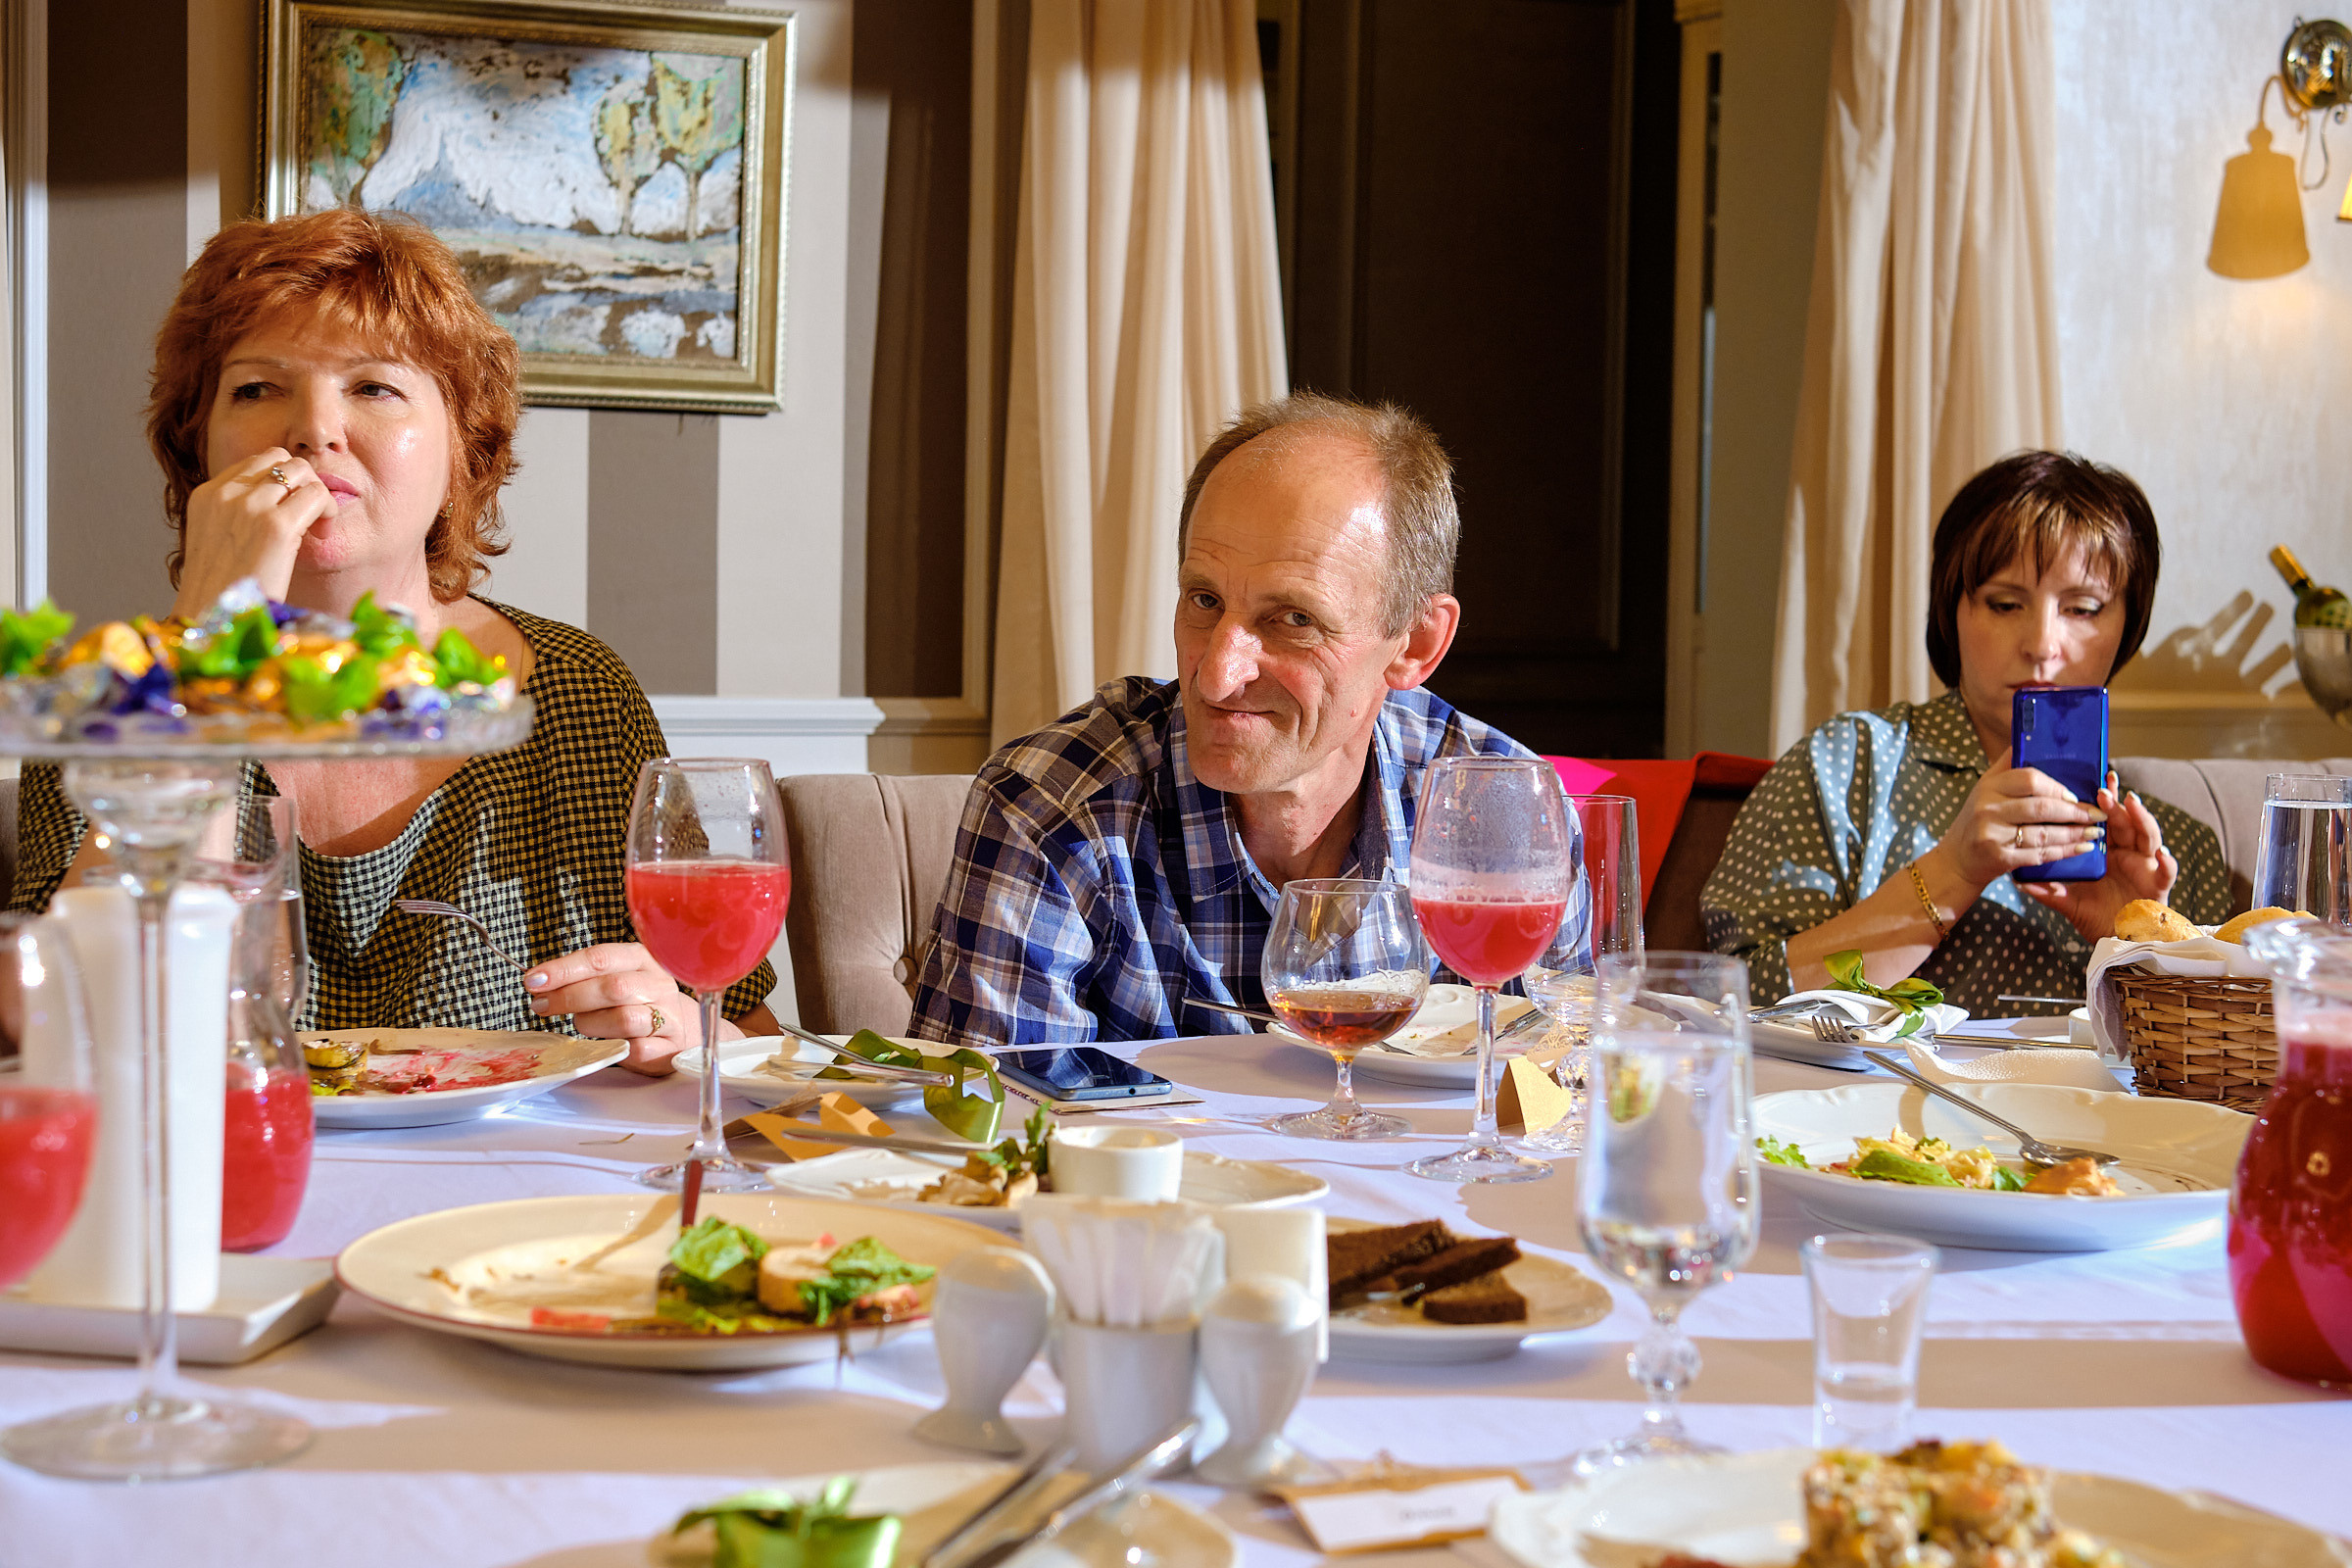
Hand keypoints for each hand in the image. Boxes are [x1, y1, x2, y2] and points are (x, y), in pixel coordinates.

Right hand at [172, 448, 338, 615]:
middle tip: (309, 520)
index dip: (281, 483)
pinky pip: (317, 495)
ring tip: (317, 529)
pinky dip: (328, 510)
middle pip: (281, 459)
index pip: (255, 462)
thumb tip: (279, 502)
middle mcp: (225, 493)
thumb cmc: (222, 591)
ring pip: (302, 471)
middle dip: (302, 484)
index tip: (288, 515)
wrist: (213, 618)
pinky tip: (321, 536)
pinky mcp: (275, 525)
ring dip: (318, 496)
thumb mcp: (219, 541)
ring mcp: (249, 506)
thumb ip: (238, 516)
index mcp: (206, 495)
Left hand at [525, 943, 701, 1073]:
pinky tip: (606, 1043)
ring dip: (591, 1023)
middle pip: (612, 987)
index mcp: (642, 960)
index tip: (534, 980)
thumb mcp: (613, 978)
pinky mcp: (669, 1046)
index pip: (601, 958)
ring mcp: (669, 1016)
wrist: (676, 1030)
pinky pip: (634, 1049)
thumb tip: (539, 982)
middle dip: (569, 996)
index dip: (564, 969)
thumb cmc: (634, 1001)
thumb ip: (582, 977)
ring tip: (580, 1024)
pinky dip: (612, 1047)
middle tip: (542, 1005)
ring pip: (623, 1019)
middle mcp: (659, 984)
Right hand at [1935, 751, 2108, 888]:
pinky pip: (2039, 855)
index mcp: (1989, 787)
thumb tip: (2029, 735)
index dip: (2057, 787)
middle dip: (2075, 813)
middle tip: (2097, 815)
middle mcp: (1989, 809)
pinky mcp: (2000, 858)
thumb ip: (2008, 765)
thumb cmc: (1977, 819)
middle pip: (2041, 807)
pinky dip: (2063, 852)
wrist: (1957, 859)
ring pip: (2044, 834)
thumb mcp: (1985, 787)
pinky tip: (2080, 849)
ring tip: (2094, 832)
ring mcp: (1993, 835)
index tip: (2076, 796)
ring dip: (2074, 834)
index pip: (2029, 779)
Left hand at [2020, 774, 2177, 943]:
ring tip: (2131, 803)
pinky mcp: (2159, 884)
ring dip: (2142, 819)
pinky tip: (2161, 852)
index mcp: (2108, 853)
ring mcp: (2146, 867)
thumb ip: (2049, 890)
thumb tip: (2018, 881)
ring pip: (2149, 836)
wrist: (2119, 942)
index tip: (2092, 784)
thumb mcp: (2068, 902)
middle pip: (2126, 822)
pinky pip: (2167, 871)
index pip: (2105, 822)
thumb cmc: (2096, 918)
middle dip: (2117, 803)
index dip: (2101, 803)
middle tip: (2104, 787)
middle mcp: (2129, 854)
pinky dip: (2167, 861)